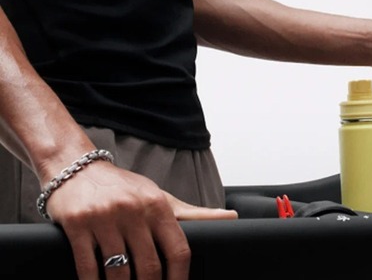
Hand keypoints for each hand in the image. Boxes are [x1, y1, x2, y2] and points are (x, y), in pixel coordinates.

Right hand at [45, 161, 236, 278]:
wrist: (76, 168)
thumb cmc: (123, 188)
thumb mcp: (159, 197)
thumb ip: (192, 214)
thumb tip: (231, 217)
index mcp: (158, 206)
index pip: (178, 250)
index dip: (181, 278)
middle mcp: (133, 211)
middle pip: (149, 266)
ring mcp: (104, 218)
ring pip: (118, 271)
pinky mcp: (77, 225)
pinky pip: (87, 266)